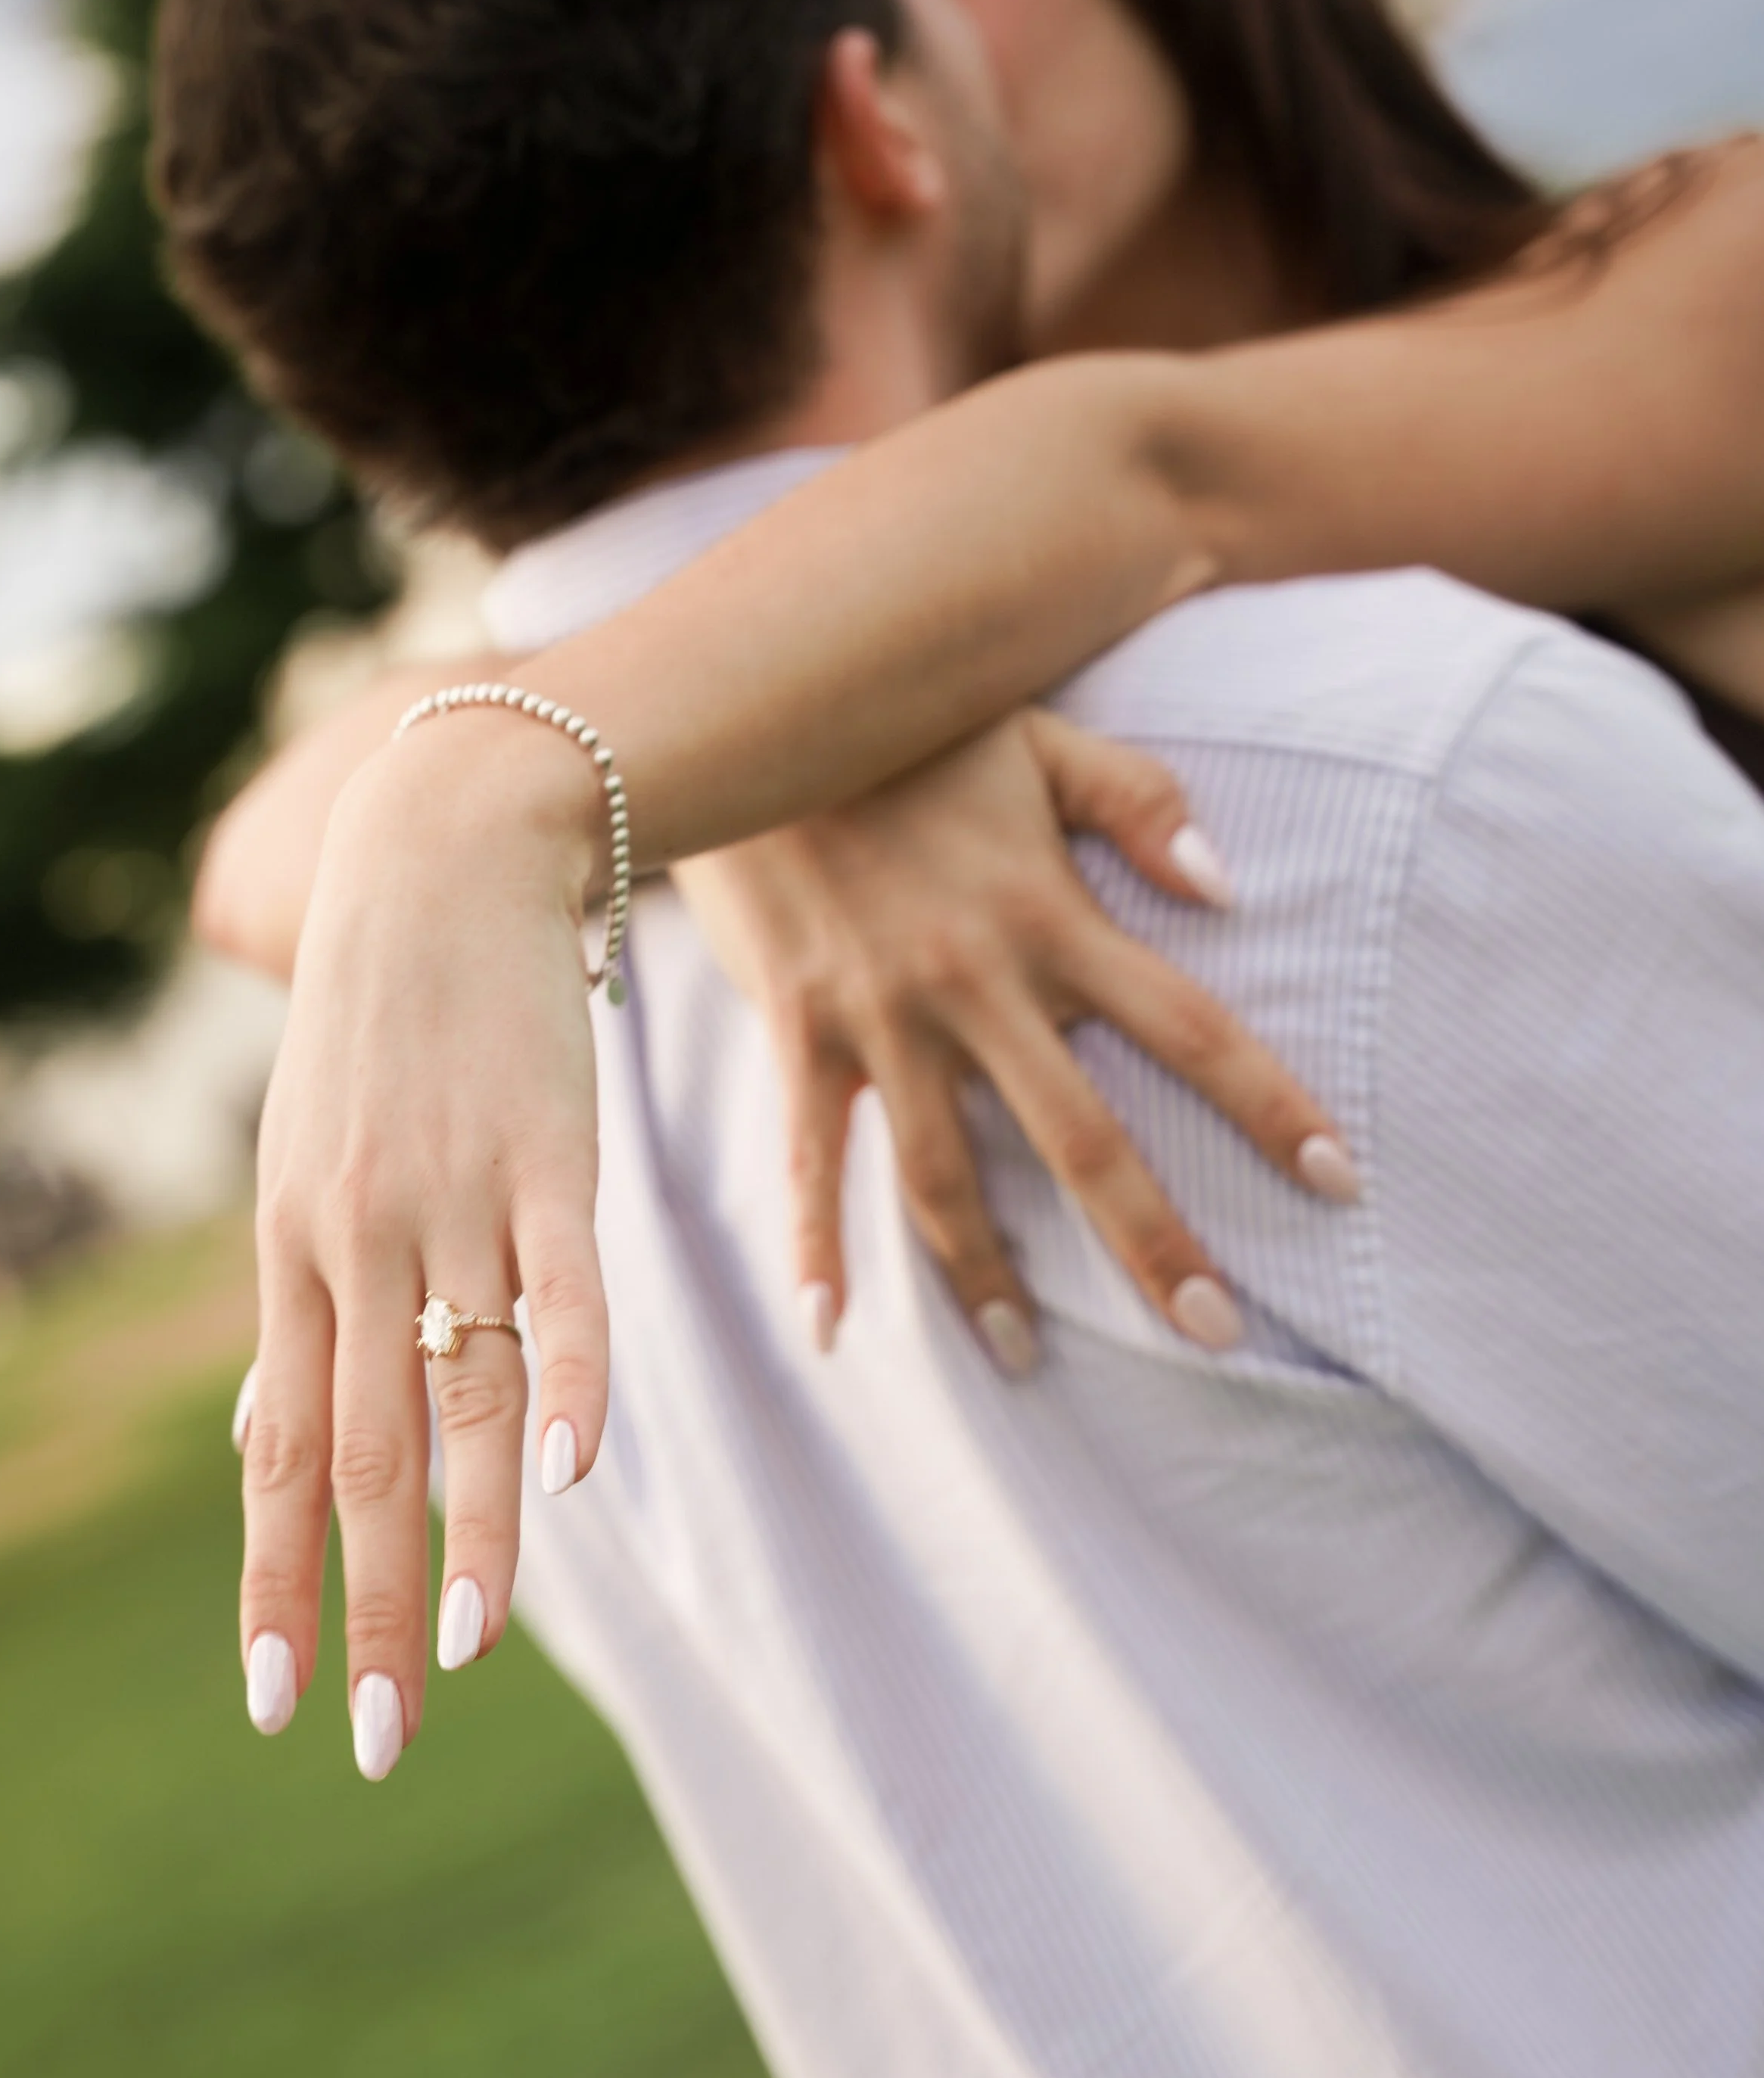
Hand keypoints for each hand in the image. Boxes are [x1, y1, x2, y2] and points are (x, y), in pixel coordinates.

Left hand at [237, 710, 608, 1777]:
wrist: (445, 858)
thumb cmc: (379, 1027)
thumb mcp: (301, 1165)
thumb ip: (295, 1311)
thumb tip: (255, 1439)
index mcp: (296, 1256)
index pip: (283, 1453)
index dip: (276, 1581)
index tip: (274, 1700)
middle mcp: (358, 1242)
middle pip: (364, 1455)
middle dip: (364, 1604)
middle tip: (371, 1735)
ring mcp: (457, 1199)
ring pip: (461, 1393)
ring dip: (464, 1534)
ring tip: (466, 1650)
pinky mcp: (553, 1156)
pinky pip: (567, 1288)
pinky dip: (572, 1382)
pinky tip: (571, 1479)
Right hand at [672, 712, 1355, 1366]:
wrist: (737, 718)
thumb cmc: (904, 729)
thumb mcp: (1035, 738)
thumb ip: (1139, 801)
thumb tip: (1229, 889)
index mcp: (1048, 916)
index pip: (1189, 1027)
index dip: (1269, 1104)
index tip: (1339, 1180)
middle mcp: (972, 983)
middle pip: (1081, 1137)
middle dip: (1151, 1242)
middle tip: (1215, 1331)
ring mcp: (880, 1019)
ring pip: (944, 1177)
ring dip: (986, 1276)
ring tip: (1025, 1359)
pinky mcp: (800, 1034)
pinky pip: (810, 1158)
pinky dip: (815, 1246)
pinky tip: (829, 1329)